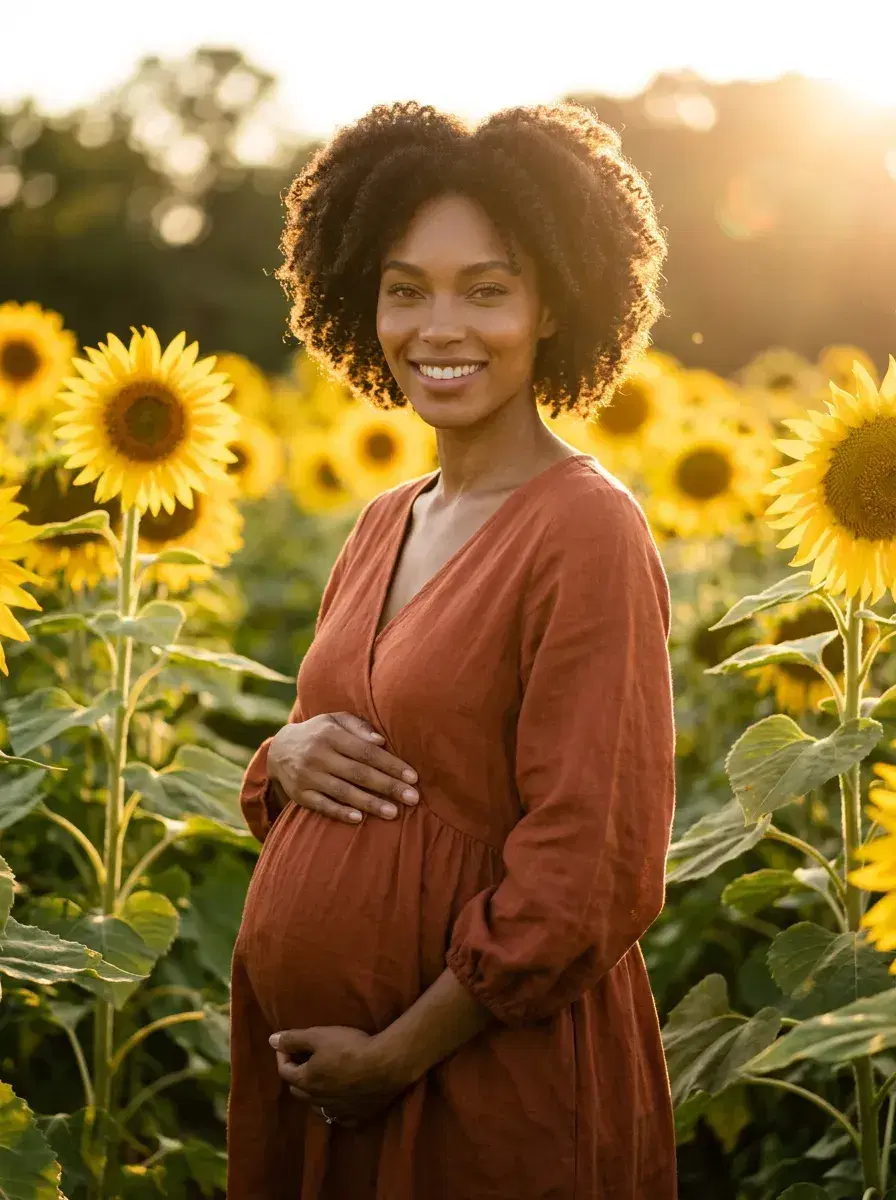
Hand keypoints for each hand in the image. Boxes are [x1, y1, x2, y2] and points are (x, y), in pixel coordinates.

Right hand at [267, 712, 419, 824]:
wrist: (279, 749)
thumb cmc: (320, 733)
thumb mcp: (336, 720)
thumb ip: (359, 727)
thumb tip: (381, 741)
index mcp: (330, 734)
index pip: (367, 752)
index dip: (391, 765)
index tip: (413, 777)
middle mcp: (318, 755)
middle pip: (359, 773)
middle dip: (388, 786)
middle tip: (413, 798)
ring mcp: (307, 776)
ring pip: (343, 792)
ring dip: (370, 803)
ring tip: (393, 813)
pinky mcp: (299, 795)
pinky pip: (323, 805)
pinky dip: (341, 812)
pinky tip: (360, 819)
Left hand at [270, 1026, 410, 1125]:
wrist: (385, 1065)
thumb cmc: (349, 1047)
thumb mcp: (319, 1036)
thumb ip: (293, 1039)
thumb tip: (271, 1040)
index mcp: (306, 1081)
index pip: (284, 1071)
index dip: (283, 1056)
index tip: (287, 1044)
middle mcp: (318, 1101)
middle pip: (299, 1090)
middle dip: (296, 1074)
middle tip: (303, 1059)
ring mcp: (338, 1112)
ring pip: (318, 1105)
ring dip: (315, 1092)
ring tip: (322, 1078)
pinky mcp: (358, 1116)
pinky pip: (341, 1117)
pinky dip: (337, 1109)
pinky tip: (342, 1101)